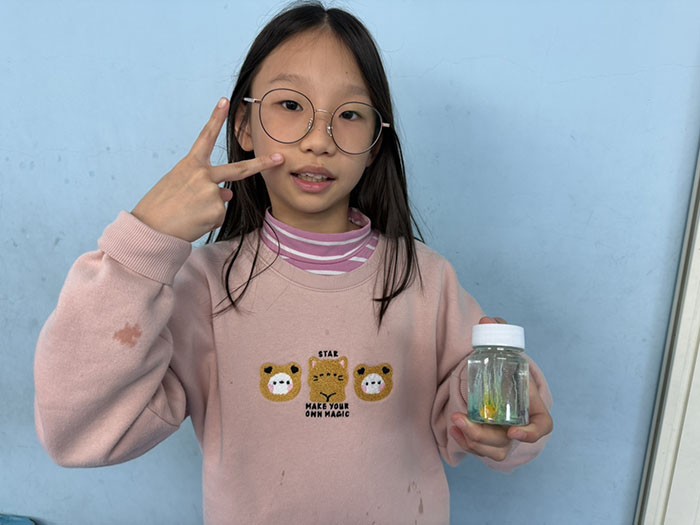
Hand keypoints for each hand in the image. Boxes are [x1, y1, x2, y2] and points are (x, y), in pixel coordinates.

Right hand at [132, 98, 283, 241]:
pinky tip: (192, 222)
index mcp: (190, 164)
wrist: (151, 229)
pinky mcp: (217, 211)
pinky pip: (218, 217)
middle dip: (262, 164)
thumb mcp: (181, 187)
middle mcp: (204, 175)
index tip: (224, 101)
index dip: (215, 118)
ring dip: (208, 210)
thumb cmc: (162, 207)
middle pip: (239, 169)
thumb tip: (228, 194)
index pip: (205, 137)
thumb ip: (204, 184)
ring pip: (222, 202)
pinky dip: (207, 222)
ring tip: (188, 214)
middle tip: (279, 158)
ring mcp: (212, 192)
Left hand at [448, 315, 553, 461]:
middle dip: (483, 436)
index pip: (542, 426)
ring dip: (472, 442)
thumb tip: (486, 321)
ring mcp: (504, 435)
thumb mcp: (503, 344)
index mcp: (531, 405)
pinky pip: (479, 450)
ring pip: (493, 451)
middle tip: (462, 420)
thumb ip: (498, 329)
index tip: (513, 430)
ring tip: (455, 423)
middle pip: (507, 441)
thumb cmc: (503, 363)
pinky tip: (453, 428)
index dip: (532, 433)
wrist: (492, 375)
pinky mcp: (487, 440)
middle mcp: (520, 424)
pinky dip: (465, 442)